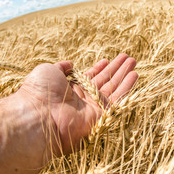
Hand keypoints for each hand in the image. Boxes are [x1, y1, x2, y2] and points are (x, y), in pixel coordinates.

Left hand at [17, 53, 137, 154]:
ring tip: (133, 61)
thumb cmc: (40, 91)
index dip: (100, 68)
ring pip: (113, 88)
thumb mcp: (48, 70)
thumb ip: (61, 67)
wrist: (39, 115)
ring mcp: (93, 107)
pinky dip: (127, 87)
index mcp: (71, 88)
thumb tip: (70, 63)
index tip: (108, 60)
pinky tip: (134, 75)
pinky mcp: (102, 115)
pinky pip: (117, 99)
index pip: (90, 77)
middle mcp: (84, 98)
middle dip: (116, 69)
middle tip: (128, 57)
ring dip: (124, 75)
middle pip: (104, 81)